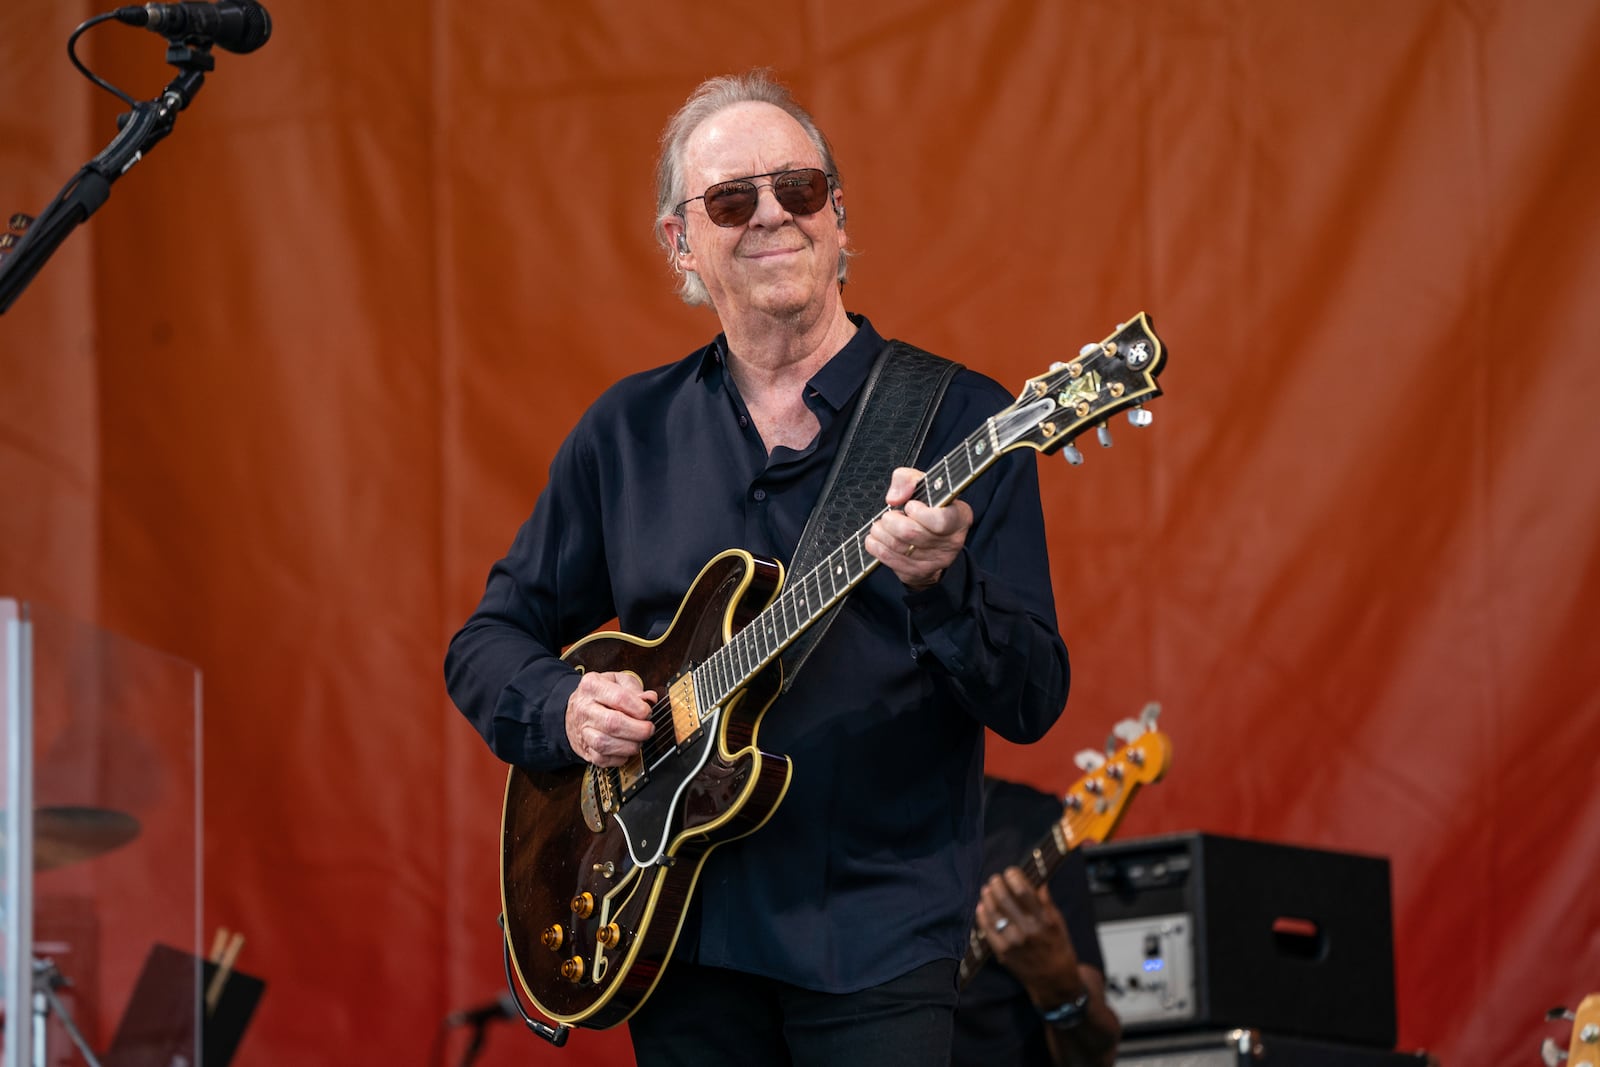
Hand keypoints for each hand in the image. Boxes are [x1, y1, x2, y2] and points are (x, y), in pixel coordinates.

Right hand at [565, 670, 656, 766]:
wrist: (576, 711)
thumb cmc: (600, 695)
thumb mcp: (617, 681)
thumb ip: (635, 689)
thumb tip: (650, 699)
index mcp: (592, 686)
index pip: (620, 698)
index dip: (640, 708)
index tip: (648, 712)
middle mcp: (584, 708)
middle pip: (613, 723)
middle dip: (638, 730)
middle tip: (648, 729)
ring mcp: (582, 730)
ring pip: (605, 744)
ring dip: (630, 745)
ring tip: (639, 740)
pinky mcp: (584, 749)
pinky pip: (603, 759)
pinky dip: (620, 757)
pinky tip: (626, 749)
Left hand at [864, 466, 970, 588]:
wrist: (933, 539)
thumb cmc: (930, 508)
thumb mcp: (923, 485)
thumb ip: (907, 479)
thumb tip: (894, 498)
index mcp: (959, 516)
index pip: (940, 521)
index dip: (919, 513)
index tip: (910, 506)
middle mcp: (952, 541)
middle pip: (912, 534)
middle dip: (891, 521)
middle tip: (888, 516)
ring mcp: (936, 560)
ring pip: (899, 547)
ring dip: (881, 533)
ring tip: (880, 525)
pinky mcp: (920, 572)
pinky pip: (892, 560)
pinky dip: (877, 547)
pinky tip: (875, 538)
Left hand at [976, 867, 1082, 997]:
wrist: (1054, 981)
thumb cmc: (1058, 948)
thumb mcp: (1058, 923)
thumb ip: (1045, 901)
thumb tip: (1038, 879)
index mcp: (1043, 920)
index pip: (1023, 891)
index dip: (1014, 877)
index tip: (1011, 872)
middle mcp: (1027, 930)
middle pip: (1005, 899)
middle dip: (997, 884)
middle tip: (996, 878)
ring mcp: (1013, 942)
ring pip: (993, 912)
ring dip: (988, 897)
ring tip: (987, 889)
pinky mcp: (1002, 952)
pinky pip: (987, 929)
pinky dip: (983, 915)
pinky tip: (982, 906)